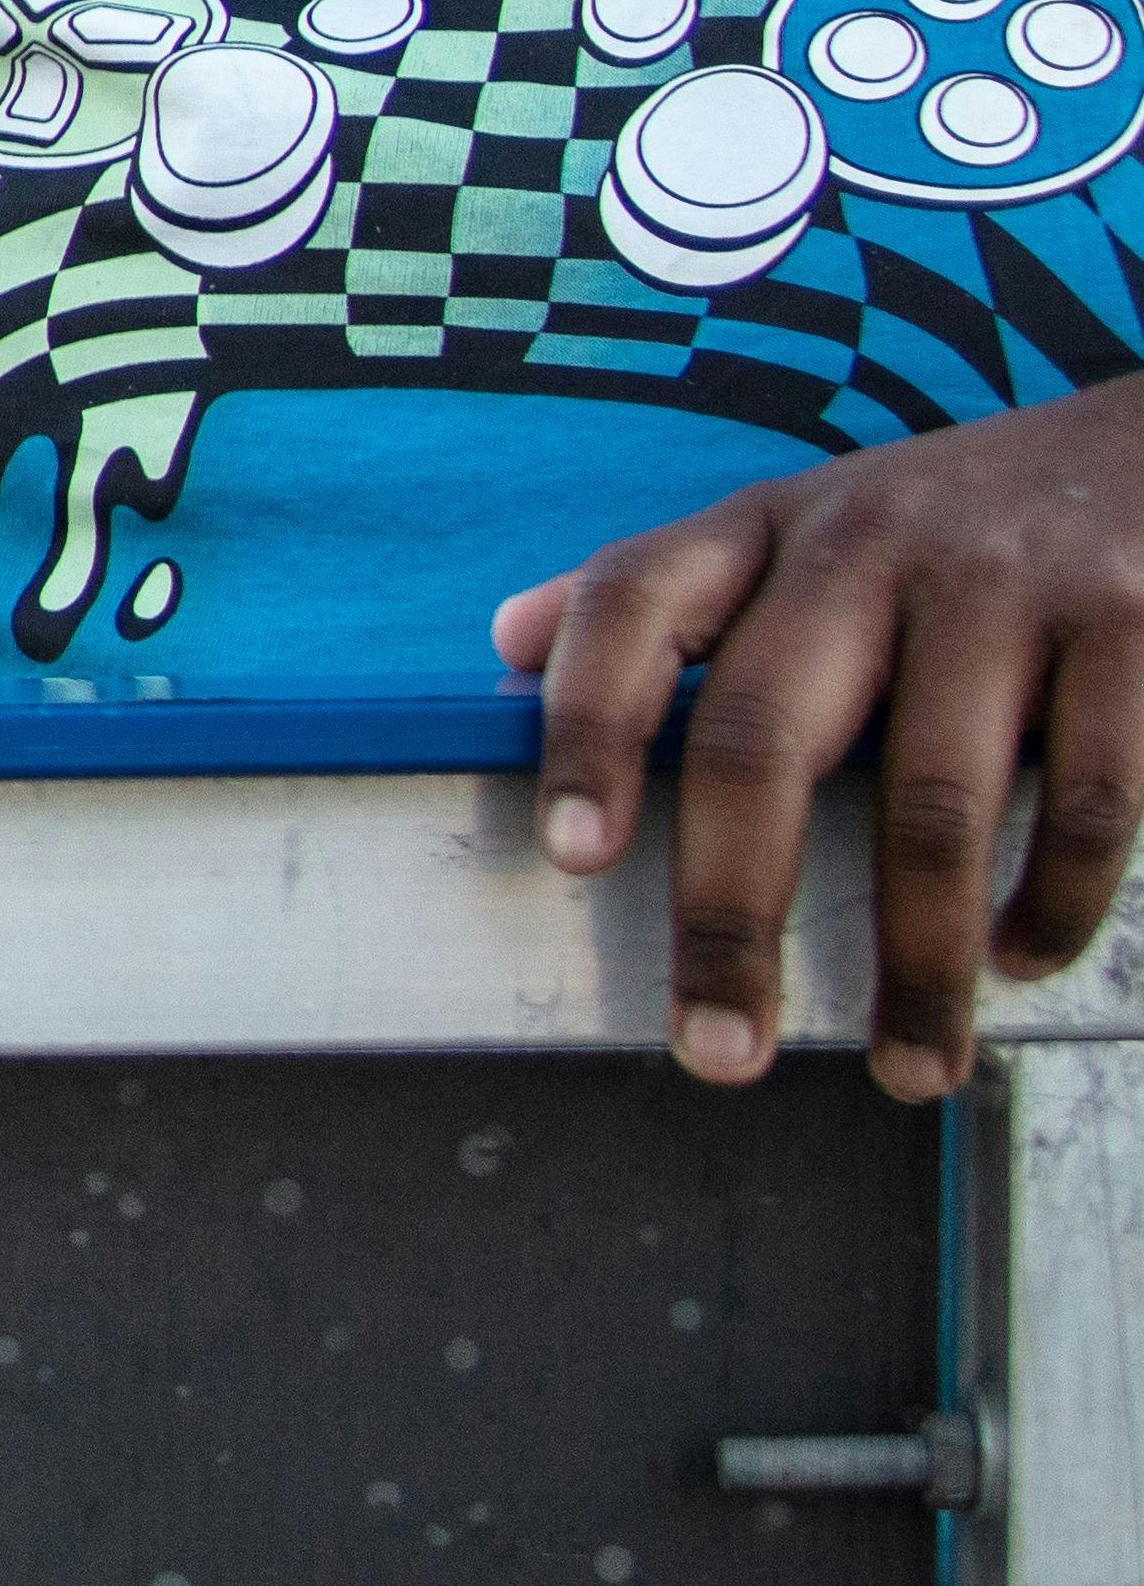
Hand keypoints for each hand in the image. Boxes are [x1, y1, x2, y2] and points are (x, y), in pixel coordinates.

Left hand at [500, 380, 1143, 1094]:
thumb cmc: (946, 522)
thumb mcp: (799, 525)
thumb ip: (666, 588)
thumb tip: (505, 642)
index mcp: (767, 526)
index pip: (634, 604)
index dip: (588, 724)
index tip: (573, 856)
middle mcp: (867, 546)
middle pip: (764, 737)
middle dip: (733, 910)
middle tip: (716, 1046)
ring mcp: (1002, 587)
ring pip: (933, 804)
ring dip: (917, 959)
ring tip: (907, 1063)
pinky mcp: (1130, 630)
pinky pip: (1088, 799)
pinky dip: (1055, 902)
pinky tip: (1022, 959)